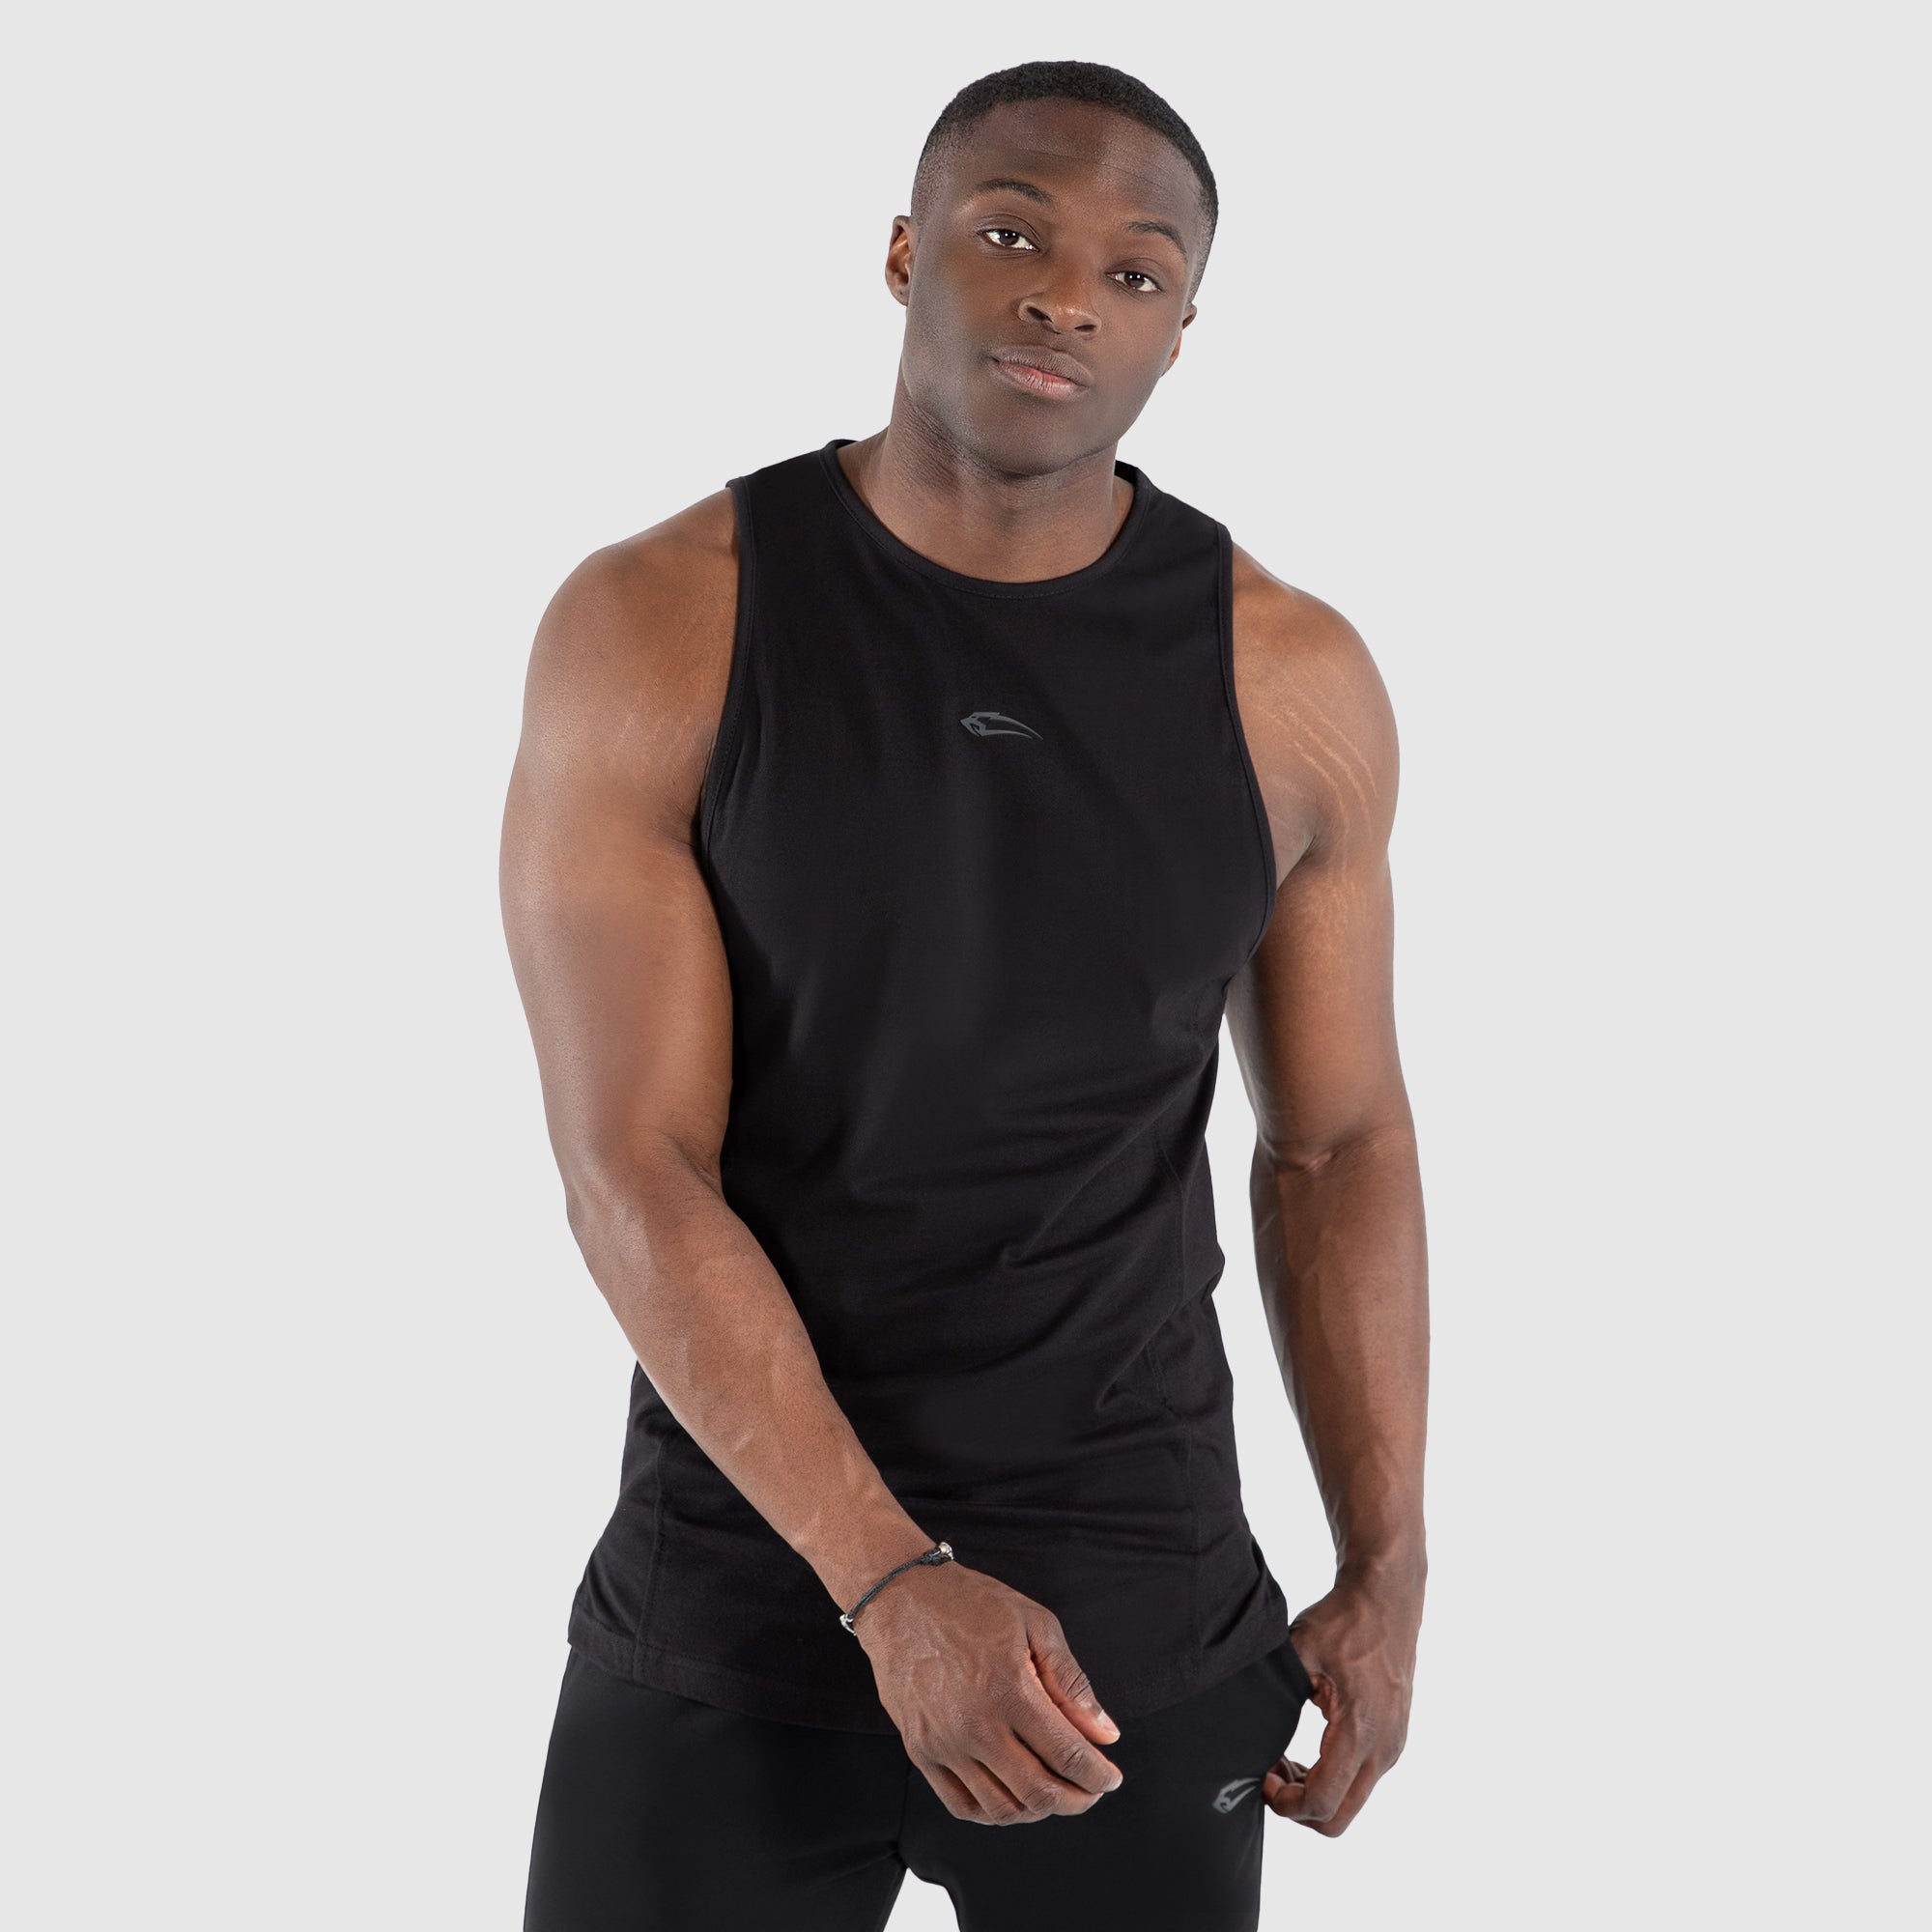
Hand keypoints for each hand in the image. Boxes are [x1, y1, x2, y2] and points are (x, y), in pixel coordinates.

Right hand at [854, 1559, 1124, 1824]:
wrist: (901, 1598)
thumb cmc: (972, 1604)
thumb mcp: (1035, 1624)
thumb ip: (1071, 1683)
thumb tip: (1105, 1733)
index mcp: (1010, 1690)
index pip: (1067, 1756)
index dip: (1098, 1776)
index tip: (1111, 1778)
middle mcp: (975, 1725)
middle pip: (1039, 1793)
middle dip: (1077, 1800)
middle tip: (1090, 1790)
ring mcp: (943, 1744)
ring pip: (1002, 1809)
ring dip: (1037, 1810)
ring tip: (1053, 1790)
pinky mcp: (919, 1751)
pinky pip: (962, 1805)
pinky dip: (994, 1813)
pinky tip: (1012, 1795)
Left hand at [1263, 1572, 1421, 1835]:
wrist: (1388, 1597)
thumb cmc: (1344, 1619)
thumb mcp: (1300, 1649)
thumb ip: (1276, 1693)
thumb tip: (1244, 1728)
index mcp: (1361, 1731)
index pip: (1322, 1801)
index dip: (1285, 1803)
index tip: (1261, 1776)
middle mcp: (1384, 1749)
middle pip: (1338, 1819)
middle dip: (1298, 1808)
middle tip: (1270, 1774)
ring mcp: (1392, 1747)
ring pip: (1349, 1803)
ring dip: (1313, 1794)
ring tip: (1281, 1761)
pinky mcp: (1392, 1740)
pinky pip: (1359, 1782)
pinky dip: (1329, 1780)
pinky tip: (1304, 1753)